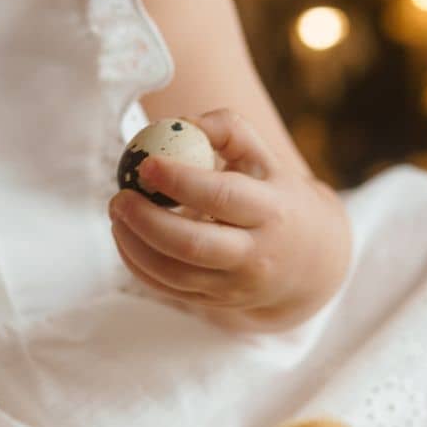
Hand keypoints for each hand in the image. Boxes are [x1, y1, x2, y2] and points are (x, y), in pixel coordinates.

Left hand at [108, 109, 350, 332]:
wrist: (309, 262)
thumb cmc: (276, 197)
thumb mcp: (266, 158)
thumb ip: (228, 130)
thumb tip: (180, 123)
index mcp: (271, 211)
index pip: (222, 197)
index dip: (180, 180)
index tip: (146, 164)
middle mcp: (255, 255)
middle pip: (193, 245)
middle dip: (147, 221)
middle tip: (121, 196)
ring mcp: (234, 286)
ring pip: (173, 274)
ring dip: (134, 245)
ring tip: (117, 213)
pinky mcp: (215, 302)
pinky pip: (167, 289)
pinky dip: (137, 264)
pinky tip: (125, 237)